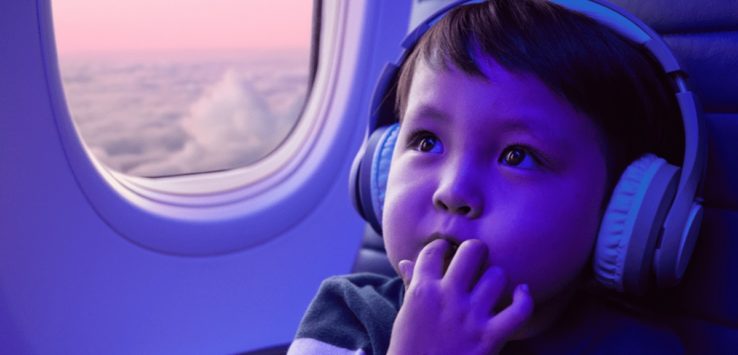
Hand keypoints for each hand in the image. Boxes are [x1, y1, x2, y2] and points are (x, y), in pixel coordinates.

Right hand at [387, 239, 533, 354]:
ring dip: (497, 277)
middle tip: (477, 259)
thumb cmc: (409, 349)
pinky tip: (522, 293)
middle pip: (472, 251)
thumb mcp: (405, 315)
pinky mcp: (490, 337)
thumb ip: (412, 285)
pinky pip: (519, 309)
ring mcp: (470, 316)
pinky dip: (525, 298)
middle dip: (476, 250)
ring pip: (497, 276)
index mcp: (422, 290)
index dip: (443, 246)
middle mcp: (447, 297)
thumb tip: (406, 261)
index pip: (434, 250)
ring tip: (493, 283)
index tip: (448, 251)